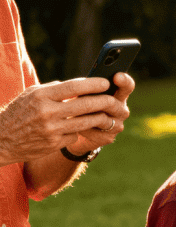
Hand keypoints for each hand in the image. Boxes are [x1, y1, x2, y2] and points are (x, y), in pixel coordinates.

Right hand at [0, 74, 133, 164]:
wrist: (1, 139)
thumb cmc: (19, 112)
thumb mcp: (31, 95)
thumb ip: (54, 89)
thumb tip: (80, 84)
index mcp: (41, 95)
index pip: (74, 86)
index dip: (93, 84)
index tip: (106, 82)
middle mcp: (47, 112)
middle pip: (85, 105)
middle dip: (104, 101)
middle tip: (114, 99)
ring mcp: (51, 129)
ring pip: (86, 122)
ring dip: (100, 118)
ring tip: (108, 114)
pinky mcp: (54, 144)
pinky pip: (75, 135)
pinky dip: (79, 131)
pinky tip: (80, 129)